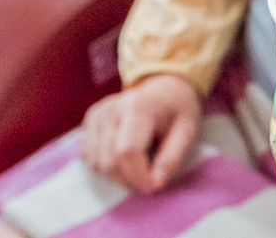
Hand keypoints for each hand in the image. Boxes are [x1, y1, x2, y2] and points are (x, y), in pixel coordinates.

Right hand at [80, 74, 201, 191]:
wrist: (163, 88)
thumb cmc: (177, 109)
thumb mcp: (186, 129)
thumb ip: (171, 157)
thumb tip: (155, 184)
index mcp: (138, 107)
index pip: (128, 151)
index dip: (138, 175)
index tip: (153, 186)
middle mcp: (111, 109)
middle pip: (109, 160)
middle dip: (129, 178)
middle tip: (148, 178)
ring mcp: (97, 115)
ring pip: (96, 162)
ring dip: (117, 175)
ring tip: (138, 165)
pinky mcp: (89, 122)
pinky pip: (88, 157)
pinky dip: (105, 166)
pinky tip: (123, 157)